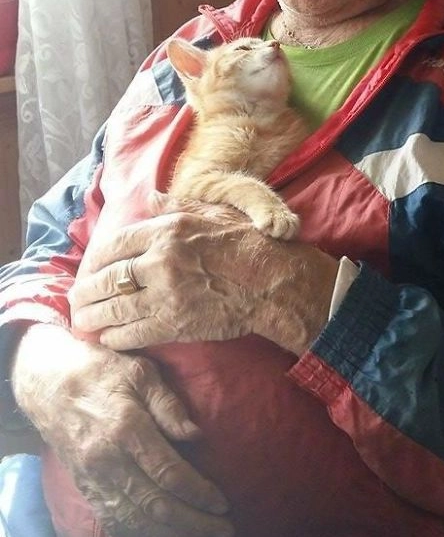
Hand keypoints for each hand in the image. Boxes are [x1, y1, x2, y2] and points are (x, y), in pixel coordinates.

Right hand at [11, 324, 233, 536]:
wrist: (49, 381)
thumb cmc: (103, 370)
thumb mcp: (141, 372)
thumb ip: (169, 404)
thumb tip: (196, 435)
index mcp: (127, 429)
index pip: (169, 474)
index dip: (199, 493)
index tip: (222, 504)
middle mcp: (108, 461)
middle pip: (155, 506)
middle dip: (193, 523)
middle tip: (223, 531)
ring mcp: (93, 478)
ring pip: (135, 521)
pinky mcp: (85, 487)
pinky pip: (113, 521)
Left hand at [70, 199, 338, 354]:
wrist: (275, 281)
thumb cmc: (248, 242)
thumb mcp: (212, 211)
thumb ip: (176, 205)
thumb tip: (149, 198)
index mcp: (167, 229)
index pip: (116, 244)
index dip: (96, 260)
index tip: (89, 269)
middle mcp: (160, 259)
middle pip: (107, 277)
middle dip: (86, 291)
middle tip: (76, 300)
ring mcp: (166, 293)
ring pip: (114, 307)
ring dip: (93, 317)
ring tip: (83, 322)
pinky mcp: (175, 323)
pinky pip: (133, 332)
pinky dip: (116, 337)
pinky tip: (108, 338)